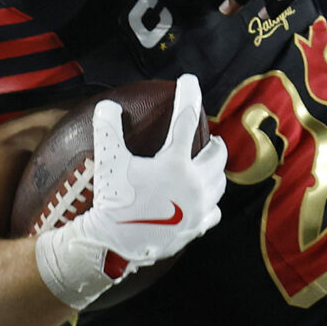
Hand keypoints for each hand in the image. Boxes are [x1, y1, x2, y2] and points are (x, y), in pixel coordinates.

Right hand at [34, 75, 226, 309]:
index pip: (186, 119)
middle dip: (215, 143)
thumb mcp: (108, 163)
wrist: (115, 245)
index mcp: (176, 163)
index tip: (188, 80)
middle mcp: (195, 183)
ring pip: (220, 182)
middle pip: (217, 154)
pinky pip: (214, 211)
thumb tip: (106, 105)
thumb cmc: (113, 201)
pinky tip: (204, 201)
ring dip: (215, 170)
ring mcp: (200, 207)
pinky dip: (211, 202)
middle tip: (210, 138)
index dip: (188, 95)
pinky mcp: (198, 227)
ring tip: (208, 166)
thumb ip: (108, 131)